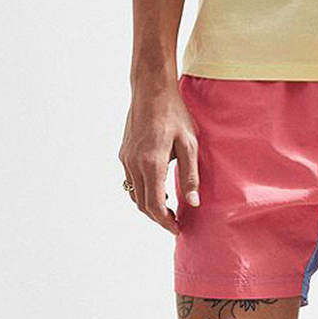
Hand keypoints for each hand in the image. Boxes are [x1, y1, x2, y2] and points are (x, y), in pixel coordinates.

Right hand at [119, 80, 199, 234]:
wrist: (151, 89)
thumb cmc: (174, 114)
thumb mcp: (190, 145)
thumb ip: (191, 176)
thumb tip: (193, 203)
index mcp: (152, 163)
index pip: (155, 205)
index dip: (165, 222)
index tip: (177, 229)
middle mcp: (134, 163)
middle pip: (142, 204)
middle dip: (158, 218)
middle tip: (175, 223)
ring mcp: (126, 159)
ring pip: (134, 194)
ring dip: (150, 206)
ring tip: (169, 209)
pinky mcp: (124, 153)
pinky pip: (131, 181)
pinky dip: (143, 192)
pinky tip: (159, 190)